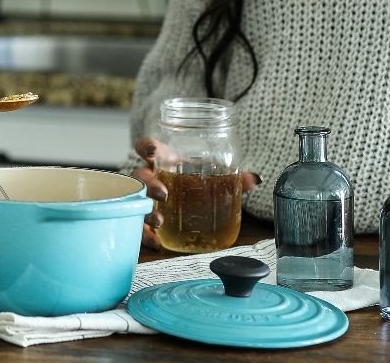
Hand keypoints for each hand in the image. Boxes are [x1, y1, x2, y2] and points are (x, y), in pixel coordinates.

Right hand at [130, 136, 259, 250]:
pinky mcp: (143, 218)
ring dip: (145, 211)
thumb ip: (231, 178)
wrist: (181, 202)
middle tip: (163, 194)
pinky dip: (145, 236)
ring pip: (135, 202)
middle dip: (149, 184)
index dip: (146, 146)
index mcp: (164, 160)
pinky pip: (138, 226)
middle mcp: (150, 177)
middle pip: (141, 176)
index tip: (151, 150)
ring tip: (160, 221)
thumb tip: (255, 180)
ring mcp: (144, 198)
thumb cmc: (190, 181)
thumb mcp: (209, 176)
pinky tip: (156, 244)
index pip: (149, 147)